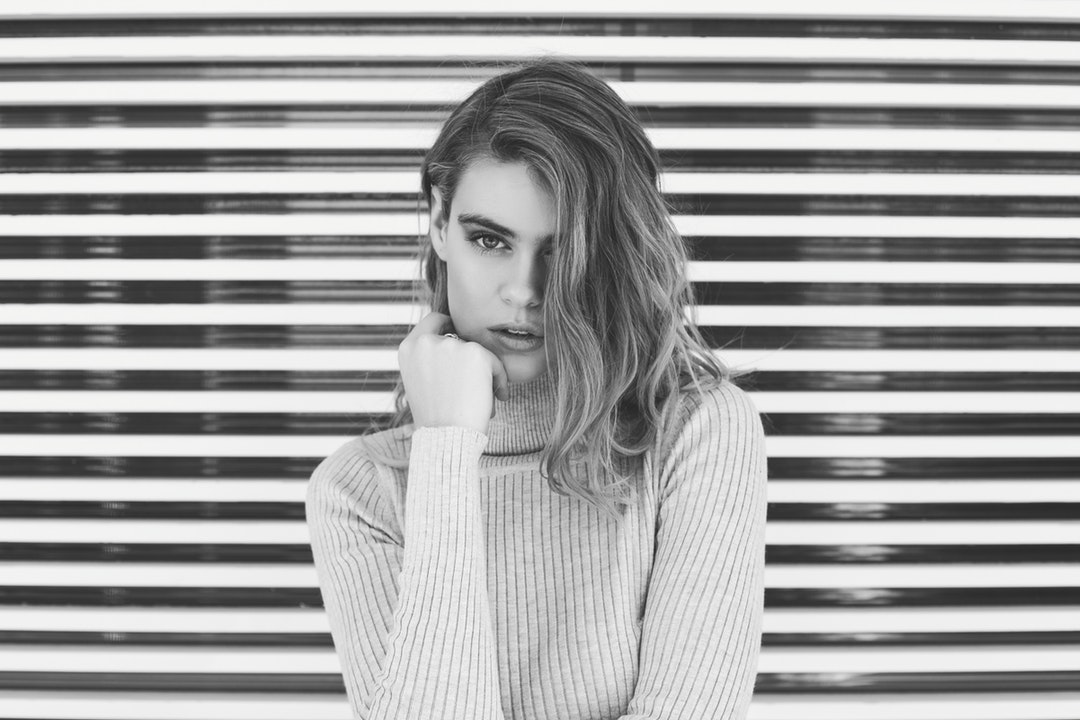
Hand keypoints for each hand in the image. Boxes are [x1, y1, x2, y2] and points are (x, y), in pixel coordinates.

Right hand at [398, 311, 509, 435]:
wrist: (445, 437)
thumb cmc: (435, 419)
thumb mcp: (421, 382)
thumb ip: (431, 361)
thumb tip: (457, 350)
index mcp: (409, 348)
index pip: (433, 321)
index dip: (448, 326)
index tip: (461, 341)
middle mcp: (427, 342)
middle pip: (460, 338)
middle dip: (470, 361)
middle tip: (471, 387)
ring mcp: (452, 345)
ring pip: (479, 353)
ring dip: (484, 374)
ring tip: (482, 400)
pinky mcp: (476, 353)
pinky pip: (495, 363)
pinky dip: (499, 380)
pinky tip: (495, 398)